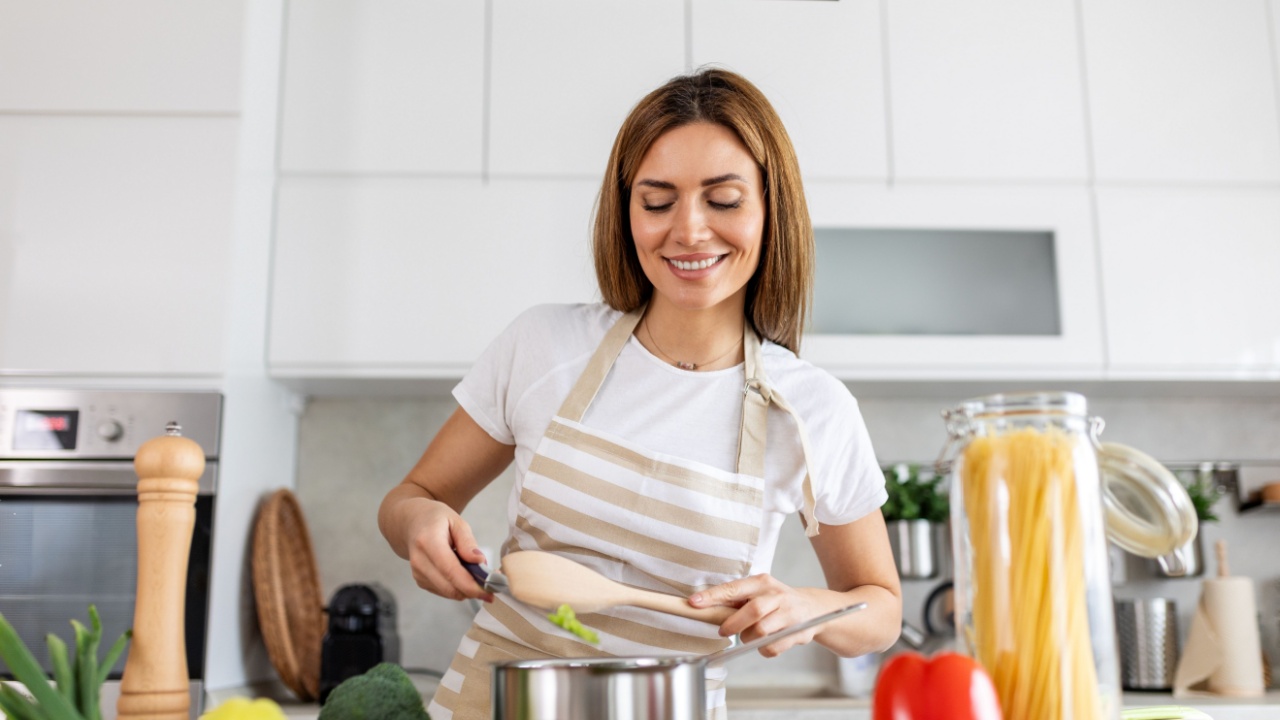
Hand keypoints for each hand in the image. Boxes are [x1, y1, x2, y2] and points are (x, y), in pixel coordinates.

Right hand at [400, 497, 491, 601]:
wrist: (411, 522)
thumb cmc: (435, 519)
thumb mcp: (456, 521)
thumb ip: (468, 542)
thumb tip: (480, 562)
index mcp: (428, 542)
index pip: (450, 570)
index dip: (471, 585)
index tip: (490, 590)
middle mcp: (419, 560)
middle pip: (450, 587)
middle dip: (473, 590)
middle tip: (492, 585)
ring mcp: (417, 573)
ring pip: (448, 592)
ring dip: (467, 589)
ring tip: (479, 575)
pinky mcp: (420, 581)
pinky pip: (444, 591)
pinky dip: (458, 587)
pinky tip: (464, 574)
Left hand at [688, 574, 828, 656]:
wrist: (812, 609)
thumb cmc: (775, 601)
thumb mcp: (757, 593)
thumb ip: (734, 599)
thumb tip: (703, 608)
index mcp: (761, 582)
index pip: (733, 588)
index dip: (713, 597)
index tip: (694, 603)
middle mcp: (776, 595)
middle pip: (752, 611)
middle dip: (734, 624)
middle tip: (723, 631)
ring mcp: (789, 614)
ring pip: (762, 631)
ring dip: (748, 638)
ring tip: (747, 636)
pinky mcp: (797, 632)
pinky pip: (772, 647)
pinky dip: (762, 649)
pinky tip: (764, 643)